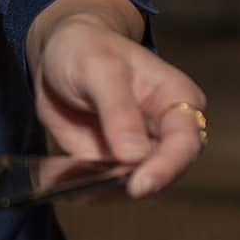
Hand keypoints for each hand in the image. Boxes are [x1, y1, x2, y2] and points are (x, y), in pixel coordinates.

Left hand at [32, 15, 206, 198]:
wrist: (58, 52)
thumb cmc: (87, 48)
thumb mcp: (99, 67)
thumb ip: (118, 108)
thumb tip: (135, 155)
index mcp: (177, 99)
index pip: (185, 142)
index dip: (166, 168)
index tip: (138, 185)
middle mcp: (166, 131)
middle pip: (164, 174)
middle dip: (129, 187)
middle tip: (91, 188)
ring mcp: (142, 152)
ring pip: (133, 188)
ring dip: (100, 191)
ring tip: (63, 185)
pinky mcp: (115, 164)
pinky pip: (105, 186)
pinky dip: (82, 188)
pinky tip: (55, 179)